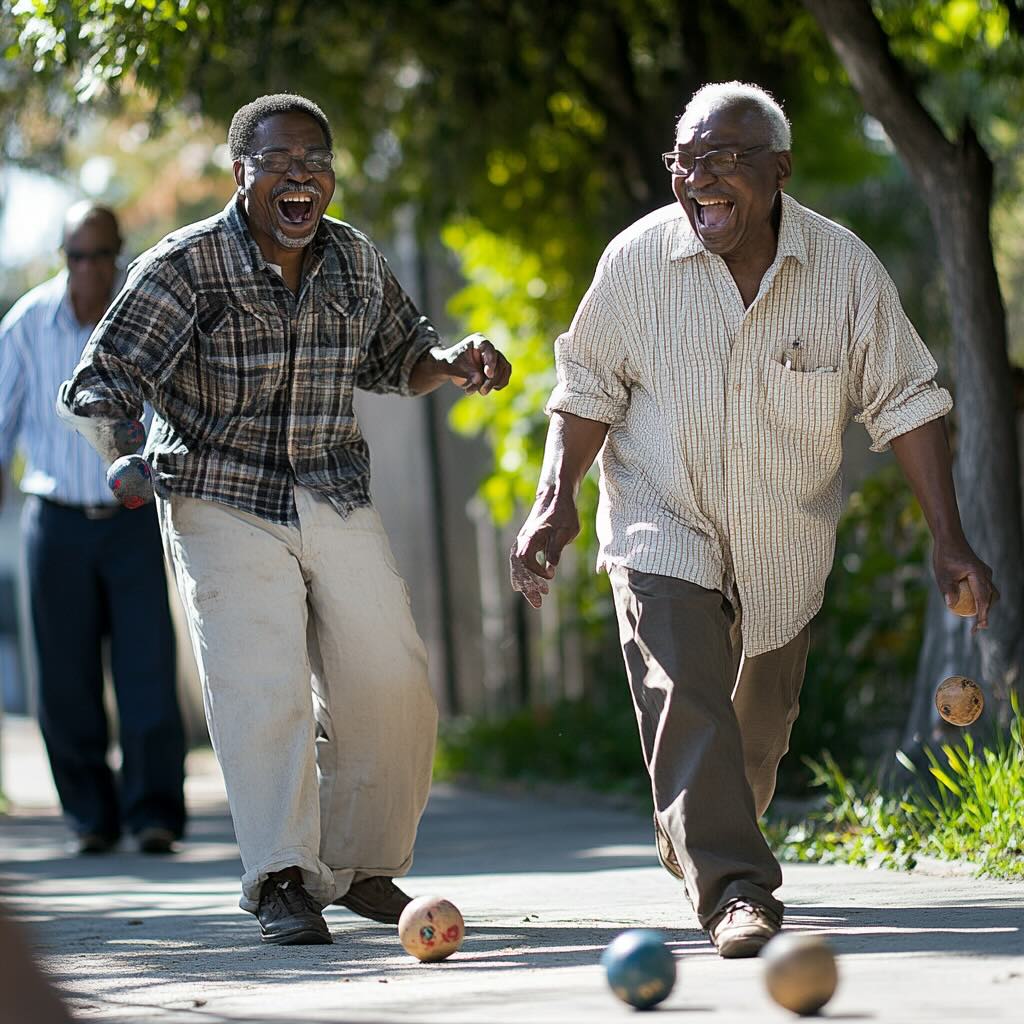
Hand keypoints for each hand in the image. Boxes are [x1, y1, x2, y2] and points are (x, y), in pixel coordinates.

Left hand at [433, 333, 511, 394]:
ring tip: (482, 392)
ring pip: (504, 369)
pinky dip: (498, 385)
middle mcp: (488, 349)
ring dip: (495, 383)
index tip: (489, 375)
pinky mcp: (497, 369)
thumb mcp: (454, 367)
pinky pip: (504, 376)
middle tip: (482, 392)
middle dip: (492, 379)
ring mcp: (494, 358)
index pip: (489, 349)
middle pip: (499, 362)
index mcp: (478, 341)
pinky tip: (486, 390)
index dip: (491, 362)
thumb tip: (479, 379)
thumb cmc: (450, 364)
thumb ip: (467, 372)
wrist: (450, 368)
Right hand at [509, 492, 579, 608]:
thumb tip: (549, 569)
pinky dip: (522, 575)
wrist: (559, 497)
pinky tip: (526, 587)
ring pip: (518, 566)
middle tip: (538, 603)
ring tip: (536, 599)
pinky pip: (519, 562)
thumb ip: (556, 550)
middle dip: (527, 586)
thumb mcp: (566, 532)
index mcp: (531, 536)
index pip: (526, 560)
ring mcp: (523, 541)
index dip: (536, 572)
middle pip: (518, 567)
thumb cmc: (565, 513)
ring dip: (526, 583)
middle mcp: (523, 539)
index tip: (549, 579)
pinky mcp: (527, 543)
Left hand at [933, 541, 997, 632]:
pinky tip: (970, 603)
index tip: (979, 628)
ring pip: (990, 593)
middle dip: (985, 613)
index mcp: (978, 575)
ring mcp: (985, 572)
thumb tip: (952, 606)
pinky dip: (981, 597)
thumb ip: (948, 590)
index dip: (981, 615)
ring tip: (975, 619)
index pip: (982, 600)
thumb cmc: (944, 555)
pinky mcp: (981, 572)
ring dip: (984, 606)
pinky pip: (984, 587)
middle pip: (990, 599)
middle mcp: (985, 574)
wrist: (949, 538)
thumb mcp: (942, 574)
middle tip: (976, 628)